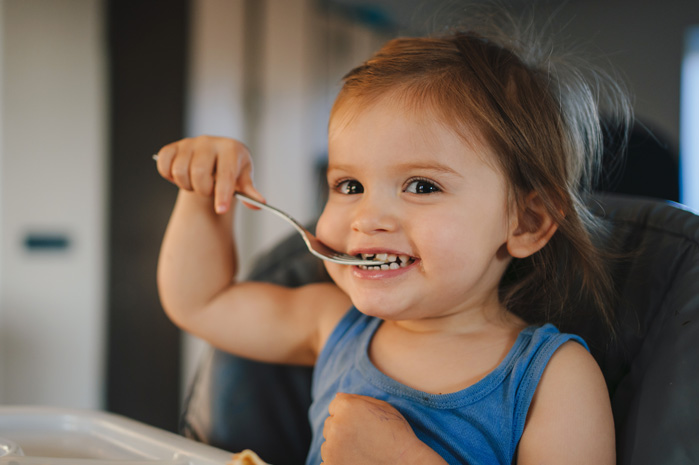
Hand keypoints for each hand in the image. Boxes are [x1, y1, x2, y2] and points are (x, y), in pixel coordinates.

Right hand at [155, 135, 263, 213]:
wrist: (216, 157)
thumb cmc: (232, 169)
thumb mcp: (243, 179)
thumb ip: (249, 192)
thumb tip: (259, 203)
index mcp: (230, 148)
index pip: (225, 174)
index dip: (223, 194)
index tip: (221, 210)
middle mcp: (209, 142)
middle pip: (199, 174)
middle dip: (204, 190)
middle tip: (209, 190)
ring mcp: (188, 143)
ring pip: (180, 172)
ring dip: (187, 186)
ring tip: (197, 183)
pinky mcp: (172, 147)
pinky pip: (164, 166)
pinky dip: (169, 177)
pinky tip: (182, 177)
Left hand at [321, 393, 445, 464]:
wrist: (405, 463)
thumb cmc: (397, 434)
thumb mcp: (382, 408)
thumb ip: (357, 400)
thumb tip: (337, 397)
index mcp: (347, 407)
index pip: (334, 406)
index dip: (348, 415)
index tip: (360, 424)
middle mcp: (336, 425)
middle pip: (330, 424)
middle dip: (342, 429)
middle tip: (363, 439)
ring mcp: (332, 447)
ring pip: (328, 443)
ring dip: (339, 446)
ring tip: (361, 451)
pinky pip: (326, 459)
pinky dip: (338, 460)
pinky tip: (356, 460)